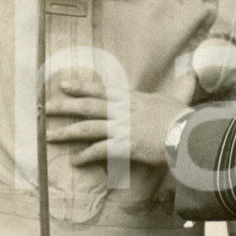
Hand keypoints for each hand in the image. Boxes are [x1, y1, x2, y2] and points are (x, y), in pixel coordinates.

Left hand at [45, 75, 187, 166]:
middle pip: (87, 107)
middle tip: (45, 107)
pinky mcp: (124, 146)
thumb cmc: (185, 118)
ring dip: (66, 132)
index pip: (100, 91)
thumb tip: (191, 74)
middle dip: (64, 106)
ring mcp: (122, 128)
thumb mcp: (178, 97)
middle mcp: (122, 111)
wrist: (189, 133)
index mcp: (131, 99)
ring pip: (87, 128)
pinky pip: (99, 151)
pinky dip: (85, 156)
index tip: (63, 85)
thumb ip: (178, 87)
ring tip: (49, 136)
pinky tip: (75, 161)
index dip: (80, 87)